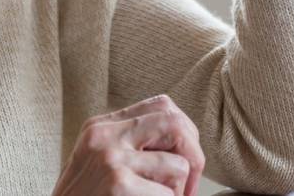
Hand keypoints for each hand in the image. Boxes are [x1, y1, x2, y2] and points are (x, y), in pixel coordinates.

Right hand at [52, 94, 205, 195]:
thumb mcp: (98, 161)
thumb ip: (131, 144)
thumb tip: (183, 144)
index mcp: (100, 126)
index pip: (162, 106)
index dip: (185, 132)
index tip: (185, 160)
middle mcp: (104, 136)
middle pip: (175, 123)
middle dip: (195, 156)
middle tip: (189, 187)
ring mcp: (110, 158)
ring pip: (179, 166)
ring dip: (177, 194)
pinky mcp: (117, 184)